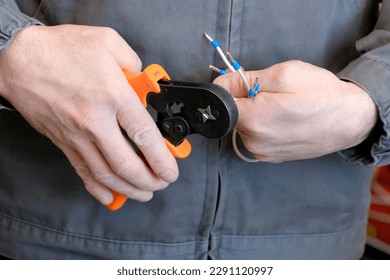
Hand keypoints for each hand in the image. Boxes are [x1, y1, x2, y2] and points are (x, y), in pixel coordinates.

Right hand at [0, 25, 177, 204]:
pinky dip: (98, 188)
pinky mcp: (63, 142)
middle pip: (127, 164)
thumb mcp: (108, 42)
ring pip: (106, 174)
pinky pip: (83, 172)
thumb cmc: (61, 50)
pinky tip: (111, 196)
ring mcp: (77, 136)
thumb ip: (134, 63)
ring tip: (145, 193)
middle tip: (162, 182)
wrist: (19, 61)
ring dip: (129, 189)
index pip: (144, 136)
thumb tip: (144, 82)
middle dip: (150, 180)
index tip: (171, 169)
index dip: (162, 159)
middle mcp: (95, 121)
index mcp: (112, 95)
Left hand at [214, 60, 377, 161]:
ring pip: (245, 125)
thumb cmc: (321, 95)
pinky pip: (256, 136)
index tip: (247, 83)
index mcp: (253, 120)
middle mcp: (253, 141)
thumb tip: (220, 84)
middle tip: (275, 94)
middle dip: (246, 100)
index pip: (220, 101)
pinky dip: (265, 126)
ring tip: (283, 108)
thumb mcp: (284, 74)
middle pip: (233, 114)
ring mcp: (261, 152)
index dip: (230, 88)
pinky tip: (285, 120)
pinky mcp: (269, 157)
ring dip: (256, 113)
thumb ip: (244, 79)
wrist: (351, 121)